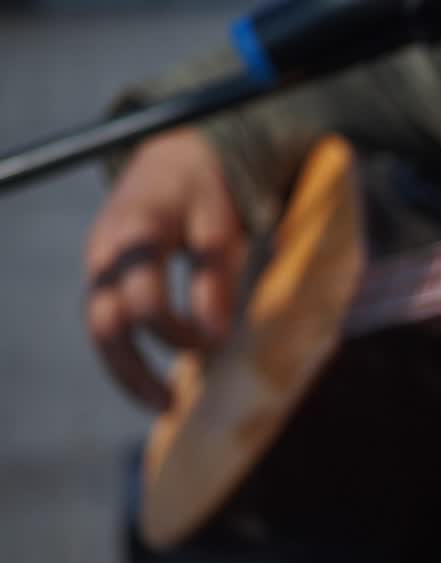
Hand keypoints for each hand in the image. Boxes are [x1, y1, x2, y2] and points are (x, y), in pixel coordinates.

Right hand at [85, 128, 246, 410]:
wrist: (171, 157)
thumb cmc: (203, 190)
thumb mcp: (220, 224)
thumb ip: (215, 275)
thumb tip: (216, 335)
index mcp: (135, 231)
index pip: (144, 298)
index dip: (178, 328)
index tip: (217, 343)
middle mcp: (105, 252)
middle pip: (104, 324)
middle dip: (134, 370)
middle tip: (171, 404)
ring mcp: (98, 267)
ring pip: (99, 330)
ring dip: (128, 372)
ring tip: (164, 403)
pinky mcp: (103, 279)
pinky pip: (107, 324)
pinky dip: (128, 354)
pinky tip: (155, 380)